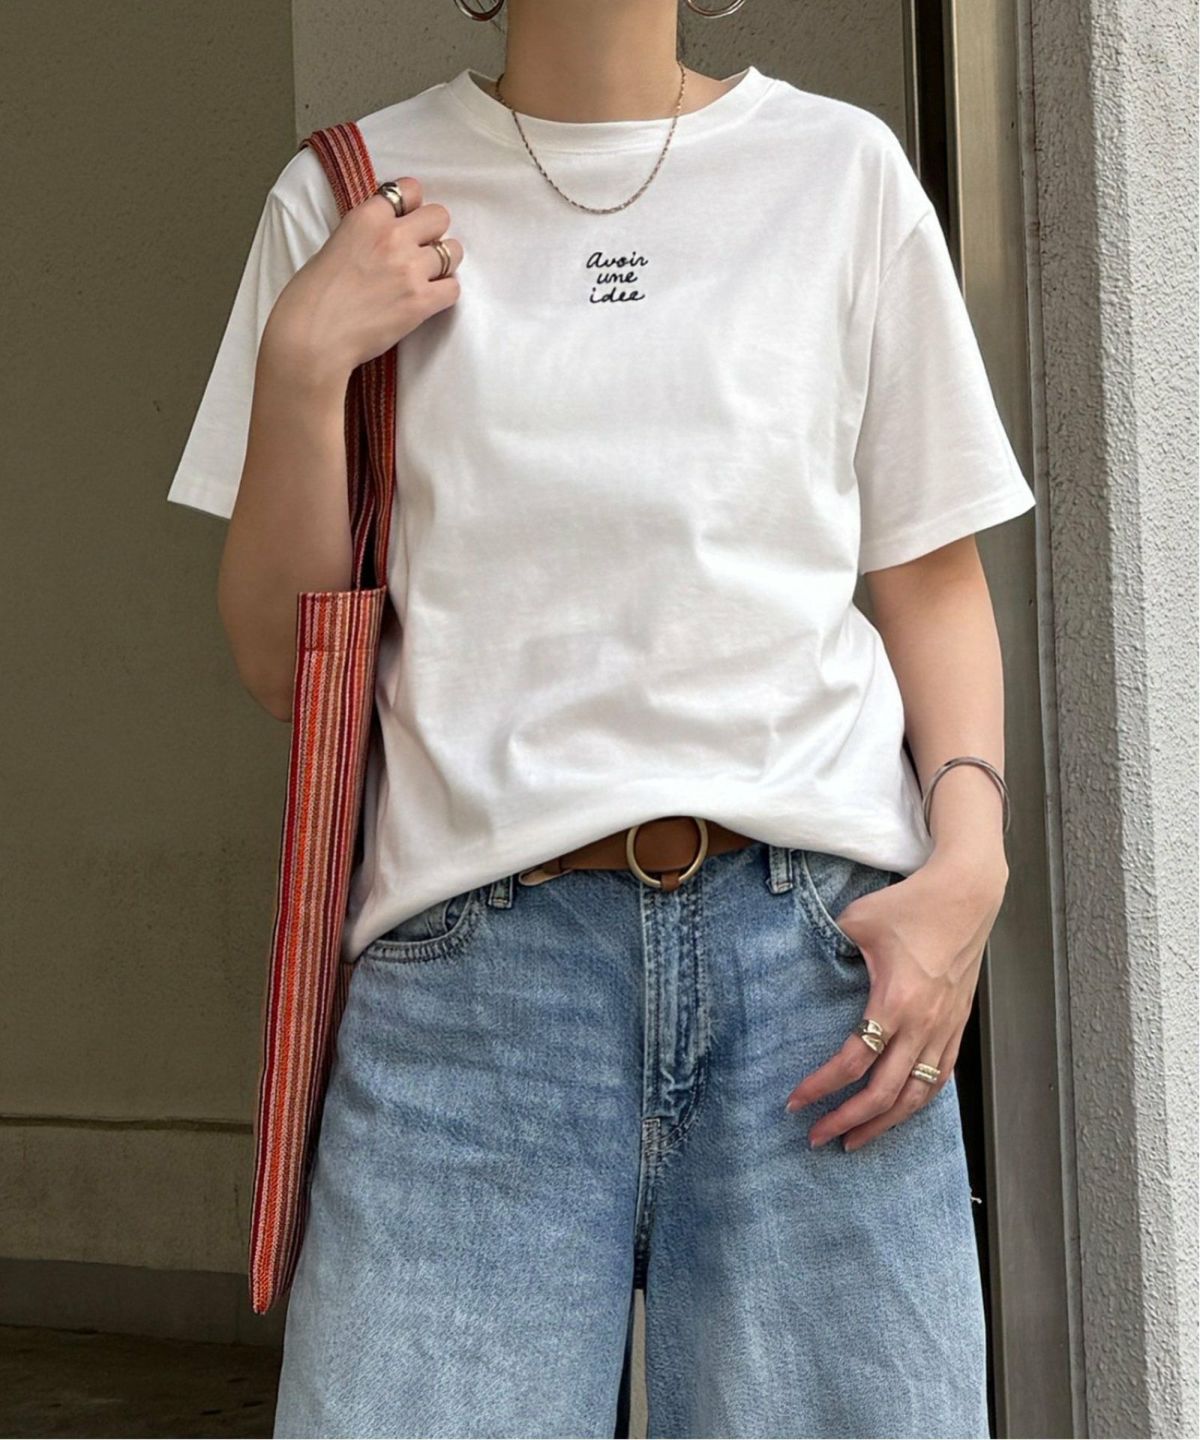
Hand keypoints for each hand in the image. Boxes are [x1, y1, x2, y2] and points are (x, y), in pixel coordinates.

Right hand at [266, 175, 463, 385]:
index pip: (410, 189)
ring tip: (426, 277)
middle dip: (433, 232)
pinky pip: (453, 288)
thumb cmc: (313, 297)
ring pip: (452, 252)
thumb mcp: (335, 244)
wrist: (313, 336)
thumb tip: (387, 236)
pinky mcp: (420, 302)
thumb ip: (367, 234)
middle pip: (439, 216)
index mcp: (367, 217)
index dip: (413, 206)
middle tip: (420, 251)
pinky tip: (428, 299)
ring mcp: (410, 269)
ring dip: (443, 264)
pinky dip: (444, 293)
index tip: (408, 220)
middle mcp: (392, 237)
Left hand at [784, 847, 1008, 1149]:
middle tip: (818, 1138)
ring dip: (885, 1124)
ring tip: (856, 1140)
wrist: (967, 894)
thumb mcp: (856, 920)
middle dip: (848, 1121)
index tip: (795, 1102)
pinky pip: (941, 1077)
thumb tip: (803, 964)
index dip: (821, 1087)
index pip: (853, 1062)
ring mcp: (946, 1028)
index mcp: (895, 1002)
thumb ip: (829, 947)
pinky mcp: (959, 1024)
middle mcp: (924, 1025)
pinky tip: (901, 1111)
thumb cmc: (911, 904)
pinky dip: (919, 1101)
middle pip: (885, 1094)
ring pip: (917, 1096)